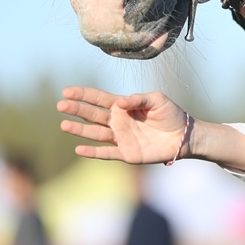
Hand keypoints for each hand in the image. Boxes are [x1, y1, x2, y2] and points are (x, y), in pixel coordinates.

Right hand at [58, 87, 187, 164]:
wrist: (183, 136)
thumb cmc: (171, 114)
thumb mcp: (157, 100)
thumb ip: (139, 99)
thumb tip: (120, 102)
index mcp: (123, 106)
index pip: (99, 99)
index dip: (83, 95)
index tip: (66, 91)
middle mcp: (118, 121)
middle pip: (92, 115)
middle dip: (77, 110)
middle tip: (61, 105)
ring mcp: (120, 138)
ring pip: (95, 133)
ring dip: (80, 130)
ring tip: (64, 125)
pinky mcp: (126, 153)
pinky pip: (106, 153)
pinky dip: (93, 152)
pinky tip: (79, 149)